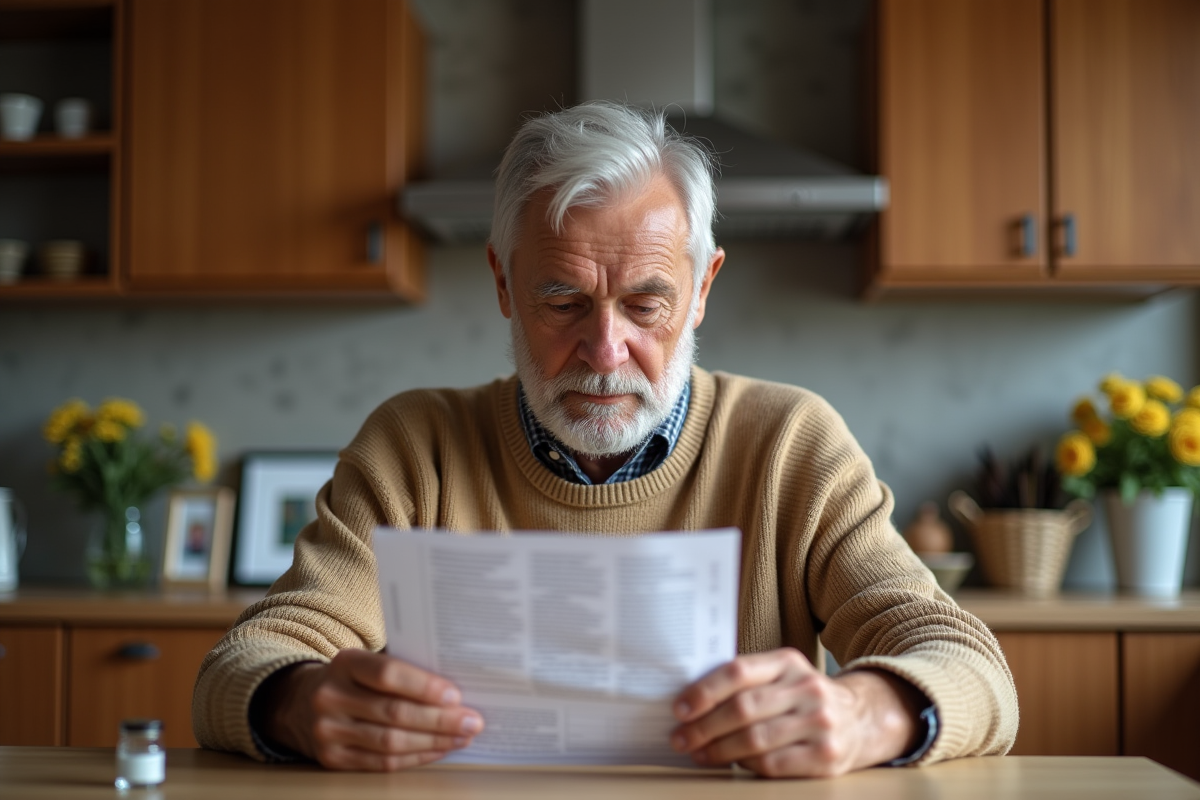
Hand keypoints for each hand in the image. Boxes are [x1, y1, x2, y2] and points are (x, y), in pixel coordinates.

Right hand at [255, 648, 483, 770]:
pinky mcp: (332, 759)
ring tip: (462, 737)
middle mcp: (330, 697)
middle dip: (439, 720)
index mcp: (344, 663)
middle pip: (394, 713)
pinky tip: (439, 750)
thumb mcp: (365, 662)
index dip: (424, 687)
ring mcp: (328, 732)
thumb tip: (455, 690)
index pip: (388, 674)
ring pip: (391, 743)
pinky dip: (416, 757)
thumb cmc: (350, 679)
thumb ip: (402, 670)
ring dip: (434, 742)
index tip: (456, 695)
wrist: (297, 703)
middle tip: (472, 721)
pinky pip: (383, 763)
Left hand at [669, 649, 923, 777]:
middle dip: (704, 727)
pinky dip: (746, 766)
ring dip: (719, 750)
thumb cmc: (804, 699)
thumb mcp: (783, 676)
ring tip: (699, 754)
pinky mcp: (826, 756)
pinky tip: (732, 764)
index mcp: (788, 662)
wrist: (863, 719)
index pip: (738, 671)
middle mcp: (806, 688)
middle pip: (743, 708)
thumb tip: (690, 703)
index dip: (704, 691)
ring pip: (755, 739)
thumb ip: (746, 681)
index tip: (679, 708)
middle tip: (681, 739)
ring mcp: (820, 723)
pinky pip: (773, 764)